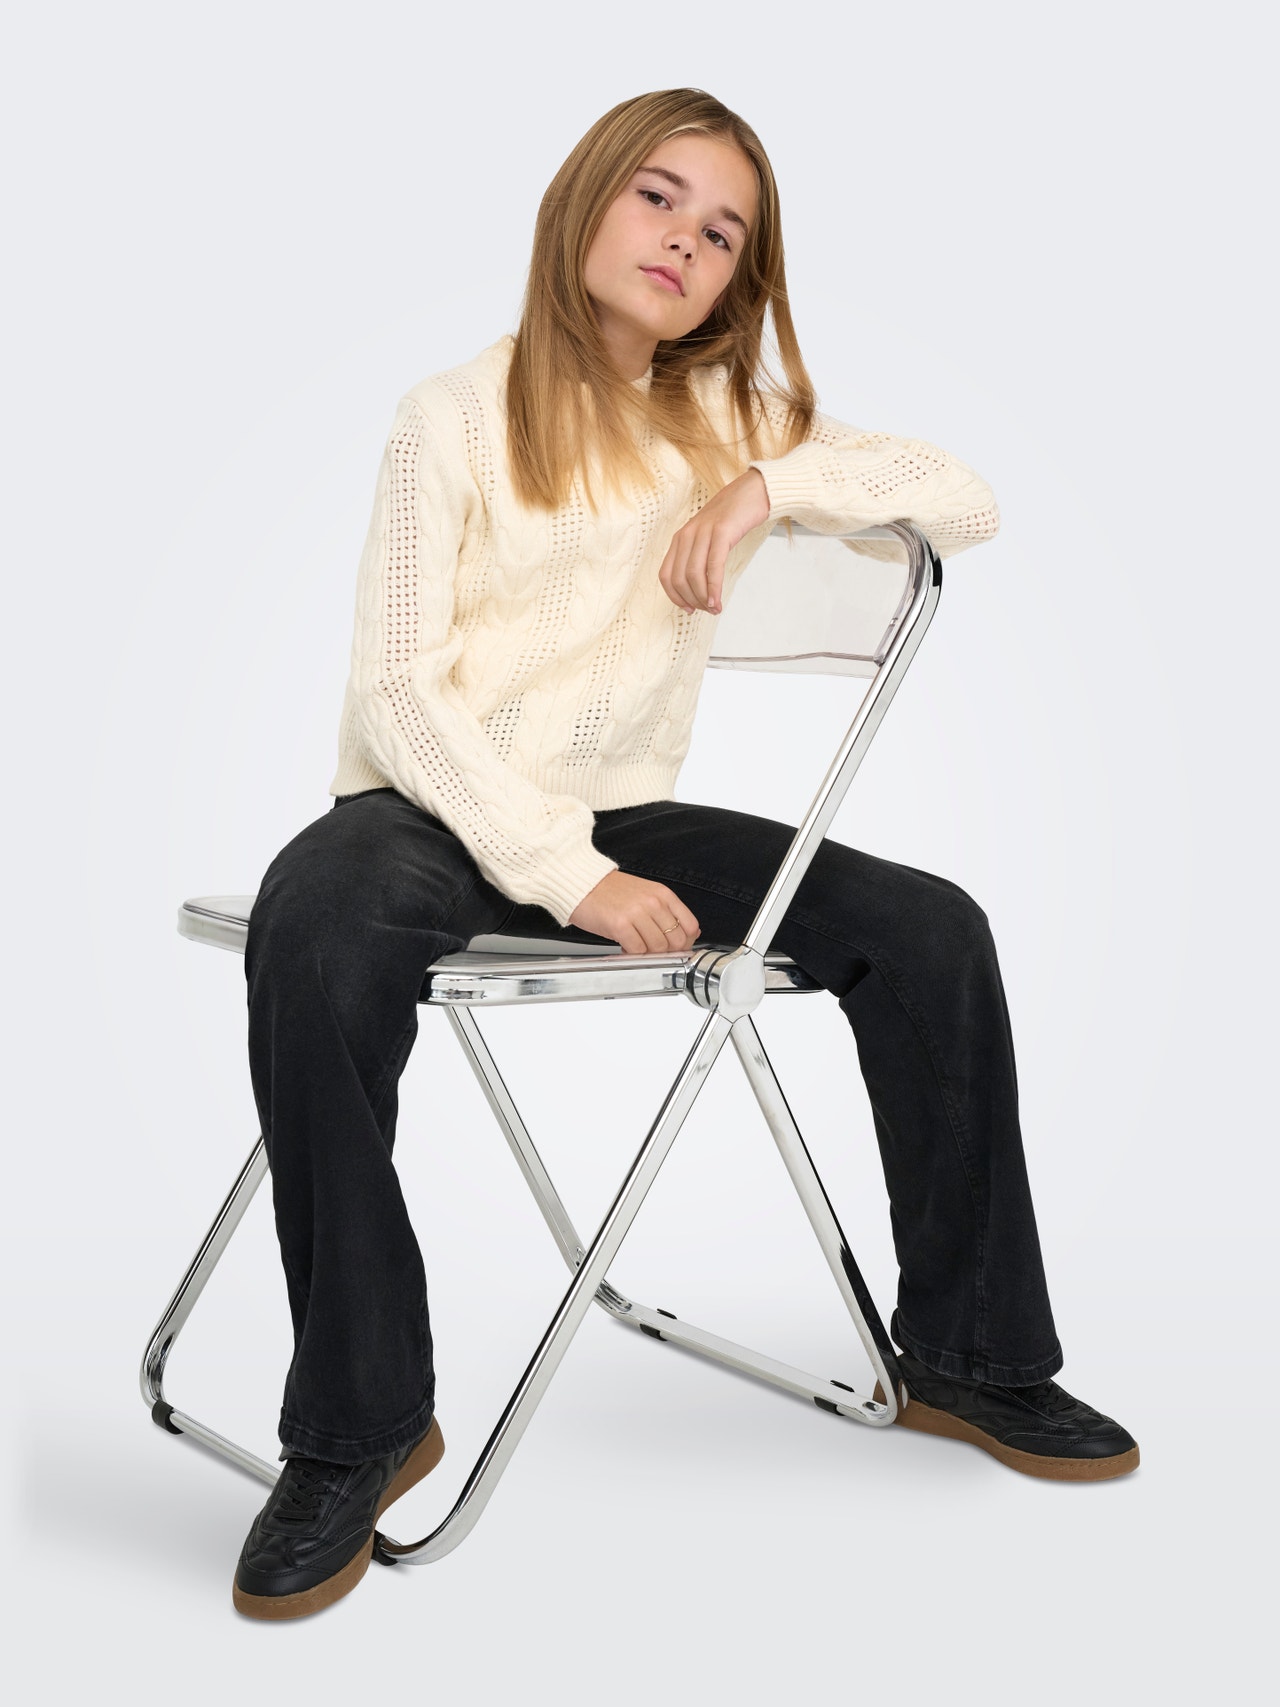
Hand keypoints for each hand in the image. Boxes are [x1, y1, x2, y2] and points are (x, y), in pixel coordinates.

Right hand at [568, 870, 700, 955]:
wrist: (582, 882)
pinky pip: (637, 950)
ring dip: (648, 953)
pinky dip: (632, 953)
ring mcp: (637, 913)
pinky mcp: (620, 925)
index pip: (690, 926)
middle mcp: (653, 902)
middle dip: (667, 951)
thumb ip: (668, 912)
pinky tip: (624, 945)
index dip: (686, 942)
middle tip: (653, 950)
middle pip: (676, 941)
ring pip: (658, 948)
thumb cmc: (610, 890)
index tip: (676, 947)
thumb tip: (689, 933)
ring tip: (636, 946)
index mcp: (663, 894)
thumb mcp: (646, 894)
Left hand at [658, 467, 769, 614]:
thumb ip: (698, 557)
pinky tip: (718, 600)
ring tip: (715, 608)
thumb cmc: (731, 517)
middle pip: (679, 579)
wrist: (753, 491)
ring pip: (694, 576)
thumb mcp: (707, 536)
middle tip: (707, 610)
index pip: (666, 575)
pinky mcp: (721, 532)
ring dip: (704, 598)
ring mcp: (703, 533)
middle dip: (692, 601)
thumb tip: (697, 588)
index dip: (675, 597)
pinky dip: (714, 588)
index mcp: (680, 538)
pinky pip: (713, 567)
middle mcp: (687, 535)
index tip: (688, 609)